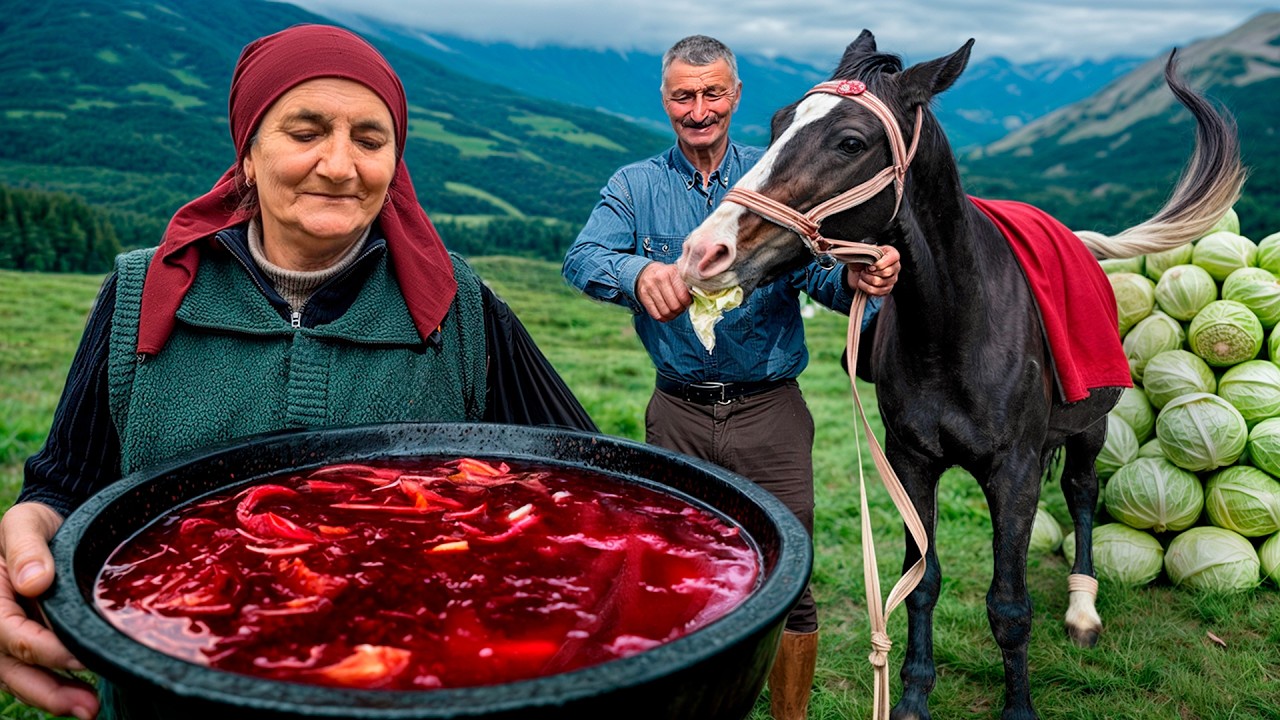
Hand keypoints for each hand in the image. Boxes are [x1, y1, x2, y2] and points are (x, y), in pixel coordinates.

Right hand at [0, 502, 96, 719]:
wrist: (48, 524)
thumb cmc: (35, 524)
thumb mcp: (27, 523)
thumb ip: (28, 548)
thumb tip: (36, 581)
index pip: (11, 633)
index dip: (45, 649)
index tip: (81, 656)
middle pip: (13, 667)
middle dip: (47, 691)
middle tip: (87, 708)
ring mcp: (9, 636)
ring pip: (22, 677)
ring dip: (54, 697)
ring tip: (89, 710)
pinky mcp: (28, 642)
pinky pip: (34, 672)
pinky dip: (56, 686)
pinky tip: (84, 697)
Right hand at [636, 262, 692, 321]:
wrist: (646, 272)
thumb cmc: (666, 275)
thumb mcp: (677, 274)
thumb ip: (687, 284)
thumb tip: (697, 298)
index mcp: (672, 272)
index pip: (683, 296)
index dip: (687, 303)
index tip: (688, 302)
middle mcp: (660, 279)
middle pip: (674, 306)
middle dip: (680, 310)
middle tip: (681, 307)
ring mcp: (650, 288)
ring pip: (665, 312)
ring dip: (672, 315)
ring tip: (674, 311)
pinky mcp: (643, 296)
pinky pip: (656, 315)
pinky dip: (663, 318)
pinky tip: (666, 314)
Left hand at [845, 244, 900, 296]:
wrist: (856, 271)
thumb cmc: (861, 259)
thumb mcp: (863, 251)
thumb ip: (867, 250)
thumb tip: (871, 253)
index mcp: (892, 254)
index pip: (893, 258)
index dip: (880, 263)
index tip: (869, 265)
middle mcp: (896, 266)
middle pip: (886, 272)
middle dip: (870, 272)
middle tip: (864, 270)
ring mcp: (892, 279)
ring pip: (880, 283)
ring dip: (866, 279)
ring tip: (862, 275)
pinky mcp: (887, 289)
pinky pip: (878, 292)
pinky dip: (866, 288)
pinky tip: (862, 283)